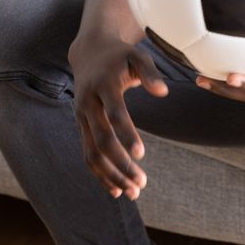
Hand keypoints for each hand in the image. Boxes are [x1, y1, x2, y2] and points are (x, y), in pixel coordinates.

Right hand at [69, 32, 168, 199]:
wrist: (89, 51)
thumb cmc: (120, 55)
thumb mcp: (137, 55)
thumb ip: (150, 72)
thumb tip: (164, 92)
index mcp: (103, 84)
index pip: (114, 113)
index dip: (126, 133)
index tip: (141, 154)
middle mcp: (88, 103)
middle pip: (102, 140)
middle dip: (120, 164)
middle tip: (141, 183)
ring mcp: (81, 116)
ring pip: (92, 153)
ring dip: (110, 175)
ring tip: (132, 192)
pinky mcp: (81, 125)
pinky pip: (88, 153)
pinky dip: (100, 173)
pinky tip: (115, 190)